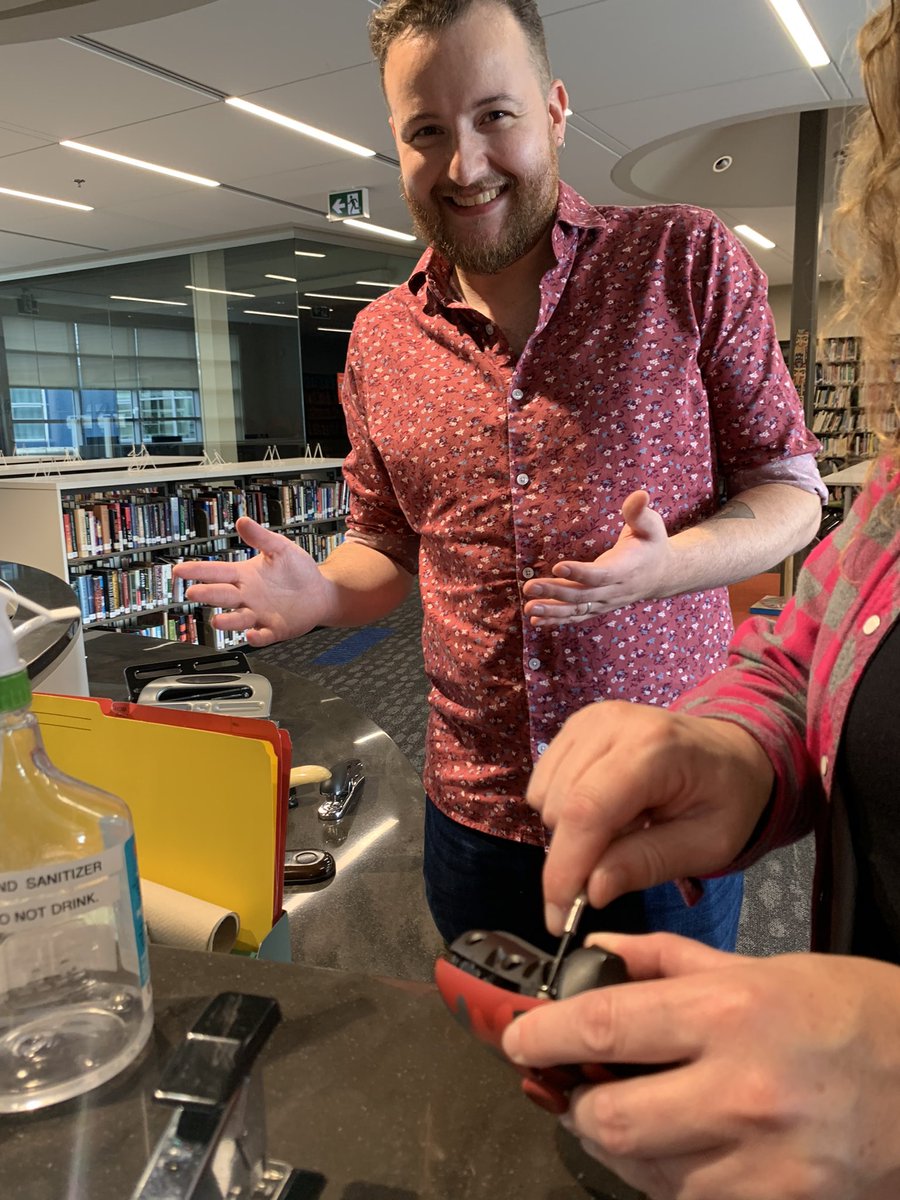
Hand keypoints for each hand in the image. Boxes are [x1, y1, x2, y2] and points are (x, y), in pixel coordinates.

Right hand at [173, 516, 331, 646]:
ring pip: (238, 619)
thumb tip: (243, 521)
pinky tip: (251, 634)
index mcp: (244, 576)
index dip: (197, 571)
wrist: (319, 592)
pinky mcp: (274, 629)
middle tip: (192, 594)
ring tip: (217, 621)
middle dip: (206, 594)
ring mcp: (259, 614)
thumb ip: (261, 537)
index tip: (179, 570)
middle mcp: (247, 596)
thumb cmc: (298, 571)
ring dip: (227, 621)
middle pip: (222, 595)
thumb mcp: (280, 548)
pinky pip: (262, 635)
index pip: (216, 572)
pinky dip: (255, 636)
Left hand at [503, 933, 899, 1199]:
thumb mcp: (765, 966)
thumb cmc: (856, 1012)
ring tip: (627, 1110)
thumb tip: (602, 956)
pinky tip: (679, 1146)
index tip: (518, 1038)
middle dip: (572, 1102)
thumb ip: (672, 962)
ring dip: (618, 1143)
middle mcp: (740, 1090)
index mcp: (731, 1013)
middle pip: (608, 1118)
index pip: (602, 1028)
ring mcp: (762, 1163)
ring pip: (643, 1171)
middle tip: (571, 1085)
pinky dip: (667, 1177)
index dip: (542, 1035)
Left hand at [522, 491, 669, 626]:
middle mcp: (615, 590)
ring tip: (529, 608)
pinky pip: (577, 616)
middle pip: (582, 594)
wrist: (662, 574)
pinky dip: (557, 619)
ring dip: (552, 610)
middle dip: (555, 592)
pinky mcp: (598, 607)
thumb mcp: (651, 525)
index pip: (601, 574)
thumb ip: (640, 512)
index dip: (580, 572)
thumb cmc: (652, 544)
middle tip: (530, 587)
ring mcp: (606, 602)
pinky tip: (536, 620)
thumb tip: (641, 494)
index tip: (557, 566)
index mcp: (626, 569)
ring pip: (577, 609)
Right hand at [527, 701, 772, 932]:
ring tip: (622, 827)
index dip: (565, 869)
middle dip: (576, 853)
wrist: (730, 751)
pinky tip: (606, 808)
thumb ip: (647, 864)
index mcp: (654, 749)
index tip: (558, 918)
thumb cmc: (726, 799)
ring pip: (544, 796)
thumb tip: (590, 890)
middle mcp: (612, 724)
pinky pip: (543, 782)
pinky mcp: (575, 725)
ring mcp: (589, 720)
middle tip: (622, 858)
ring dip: (570, 830)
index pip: (588, 811)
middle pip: (560, 807)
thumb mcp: (706, 845)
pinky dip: (565, 809)